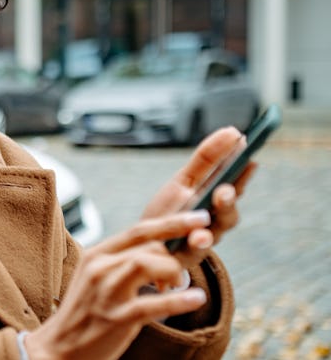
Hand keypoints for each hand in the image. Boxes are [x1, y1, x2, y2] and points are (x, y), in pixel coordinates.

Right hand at [23, 211, 211, 359]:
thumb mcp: (97, 279)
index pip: (139, 230)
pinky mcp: (116, 318)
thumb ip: (122, 262)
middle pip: (149, 246)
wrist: (58, 346)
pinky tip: (196, 298)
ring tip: (180, 287)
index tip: (200, 217)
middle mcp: (99, 268)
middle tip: (181, 275)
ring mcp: (106, 292)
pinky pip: (153, 304)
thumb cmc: (85, 312)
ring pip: (148, 264)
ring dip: (174, 273)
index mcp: (96, 255)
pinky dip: (179, 300)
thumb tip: (161, 249)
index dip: (173, 222)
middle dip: (175, 257)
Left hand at [140, 126, 256, 268]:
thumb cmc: (170, 210)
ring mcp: (196, 246)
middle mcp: (211, 226)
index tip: (249, 160)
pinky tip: (185, 248)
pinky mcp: (177, 264)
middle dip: (226, 205)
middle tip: (223, 192)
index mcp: (214, 205)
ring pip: (206, 242)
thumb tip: (233, 131)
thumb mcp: (185, 181)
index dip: (242, 177)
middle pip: (227, 217)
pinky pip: (180, 264)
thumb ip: (207, 159)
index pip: (234, 189)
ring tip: (200, 235)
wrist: (145, 247)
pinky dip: (182, 258)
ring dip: (204, 236)